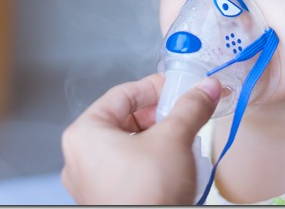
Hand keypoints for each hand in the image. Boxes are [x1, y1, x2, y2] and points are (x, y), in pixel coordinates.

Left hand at [60, 73, 220, 204]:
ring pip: (127, 145)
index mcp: (84, 133)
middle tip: (184, 110)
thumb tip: (204, 90)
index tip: (177, 86)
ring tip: (182, 137)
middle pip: (124, 119)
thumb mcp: (174, 139)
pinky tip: (173, 163)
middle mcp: (80, 157)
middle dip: (158, 114)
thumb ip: (190, 109)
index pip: (122, 94)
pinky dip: (150, 160)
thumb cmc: (145, 196)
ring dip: (157, 137)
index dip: (155, 87)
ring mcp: (91, 181)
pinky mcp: (108, 198)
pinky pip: (128, 168)